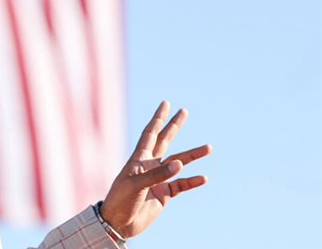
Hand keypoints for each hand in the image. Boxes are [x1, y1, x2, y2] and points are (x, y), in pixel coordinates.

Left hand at [99, 101, 211, 238]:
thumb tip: (180, 164)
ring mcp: (158, 179)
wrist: (118, 223)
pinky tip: (203, 178)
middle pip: (165, 140)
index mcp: (139, 158)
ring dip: (192, 155)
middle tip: (184, 111)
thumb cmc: (120, 200)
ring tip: (208, 147)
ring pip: (179, 163)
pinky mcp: (164, 194)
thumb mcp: (135, 185)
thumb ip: (158, 175)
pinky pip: (181, 185)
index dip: (158, 118)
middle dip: (174, 126)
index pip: (150, 133)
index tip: (165, 103)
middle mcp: (150, 165)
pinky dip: (192, 181)